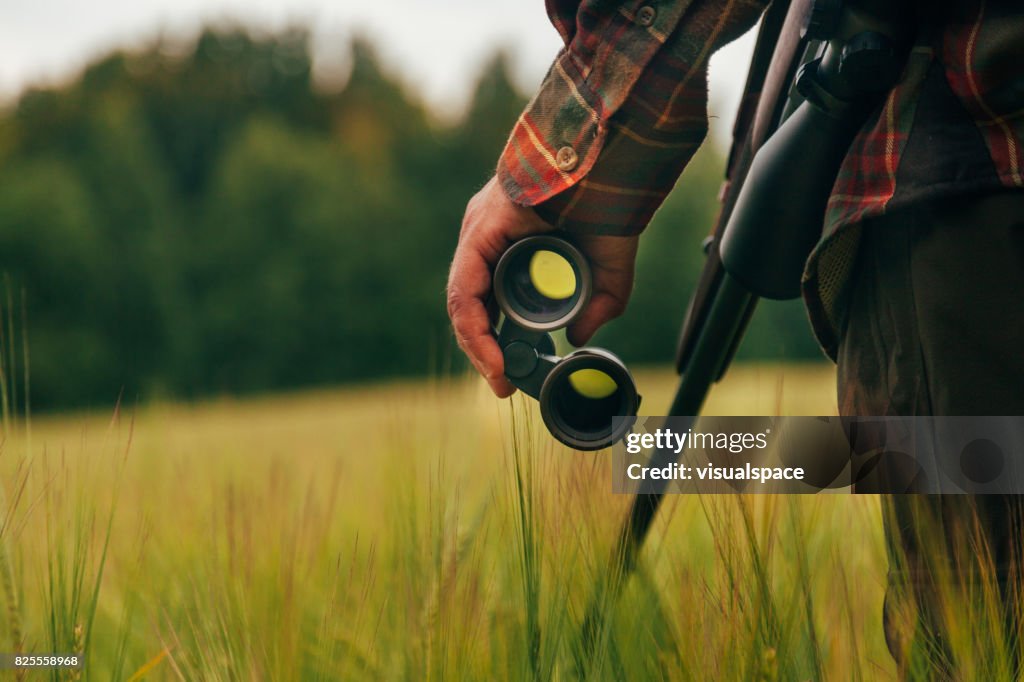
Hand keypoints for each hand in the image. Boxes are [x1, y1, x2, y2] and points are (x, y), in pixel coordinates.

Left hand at [447, 177, 638, 396]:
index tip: (509, 375)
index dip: (495, 341)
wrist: (611, 164)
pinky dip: (475, 327)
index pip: (488, 299)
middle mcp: (486, 237)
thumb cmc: (608, 206)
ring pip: (464, 300)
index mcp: (508, 242)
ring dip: (478, 345)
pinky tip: (491, 355)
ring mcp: (479, 232)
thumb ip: (597, 307)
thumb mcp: (606, 271)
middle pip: (473, 303)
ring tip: (499, 377)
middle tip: (503, 383)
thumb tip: (576, 339)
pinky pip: (466, 288)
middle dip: (485, 349)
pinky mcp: (479, 231)